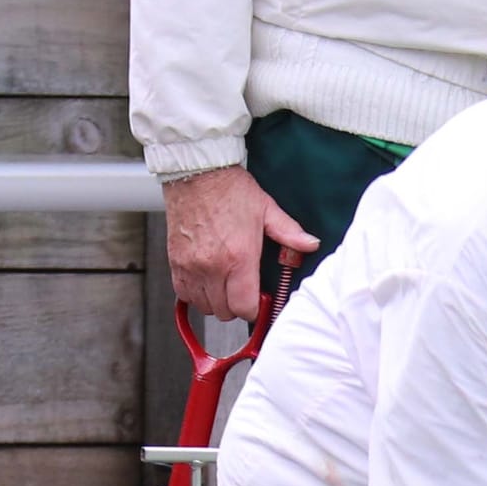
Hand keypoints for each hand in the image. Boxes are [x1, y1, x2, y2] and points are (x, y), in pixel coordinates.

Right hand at [164, 164, 318, 322]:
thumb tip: (311, 244)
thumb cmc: (230, 189)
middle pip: (225, 312)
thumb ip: (290, 233)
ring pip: (204, 306)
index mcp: (238, 257)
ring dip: (216, 301)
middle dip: (237, 305)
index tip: (258, 300)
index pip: (245, 308)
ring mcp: (191, 266)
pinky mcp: (175, 262)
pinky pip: (183, 294)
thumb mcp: (267, 210)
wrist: (197, 173)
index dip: (254, 309)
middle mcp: (212, 266)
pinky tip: (206, 280)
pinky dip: (195, 293)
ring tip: (225, 284)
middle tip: (243, 289)